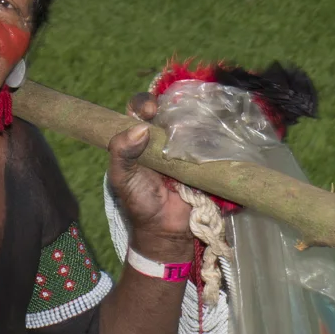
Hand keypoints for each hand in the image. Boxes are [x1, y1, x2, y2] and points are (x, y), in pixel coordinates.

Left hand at [107, 93, 196, 261]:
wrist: (166, 229)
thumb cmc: (139, 201)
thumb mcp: (122, 177)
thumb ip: (121, 152)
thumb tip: (141, 128)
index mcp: (138, 139)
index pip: (139, 111)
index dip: (144, 104)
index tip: (150, 110)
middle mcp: (162, 139)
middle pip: (168, 111)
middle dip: (174, 107)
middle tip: (178, 117)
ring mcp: (184, 148)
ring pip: (189, 123)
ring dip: (194, 119)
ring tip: (196, 124)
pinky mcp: (203, 159)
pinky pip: (207, 142)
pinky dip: (211, 135)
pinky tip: (213, 133)